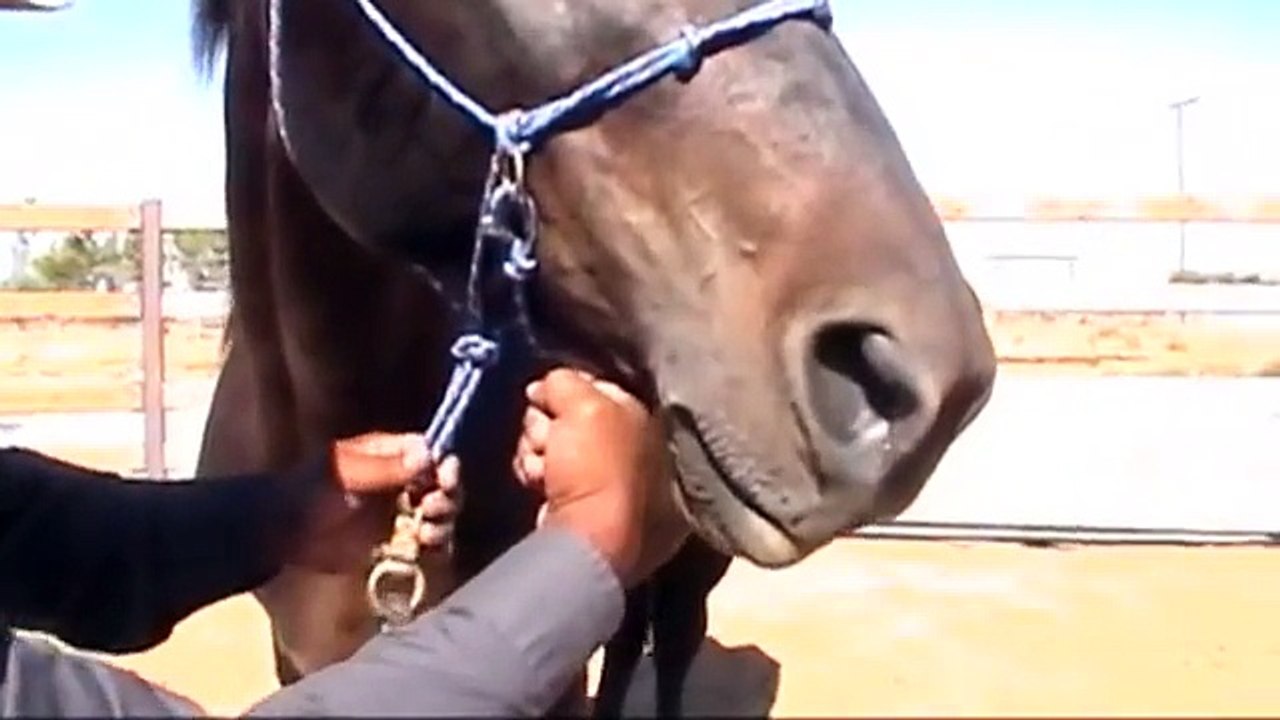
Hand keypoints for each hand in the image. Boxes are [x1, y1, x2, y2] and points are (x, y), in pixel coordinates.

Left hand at [289, 433, 462, 573]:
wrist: (286, 535)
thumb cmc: (311, 492)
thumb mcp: (346, 473)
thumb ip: (386, 467)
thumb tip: (429, 454)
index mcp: (389, 456)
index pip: (430, 454)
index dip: (443, 464)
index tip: (445, 476)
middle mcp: (400, 482)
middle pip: (441, 484)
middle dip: (446, 494)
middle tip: (433, 505)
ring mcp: (399, 513)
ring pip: (439, 514)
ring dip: (442, 521)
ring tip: (427, 530)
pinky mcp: (396, 543)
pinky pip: (427, 542)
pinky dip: (434, 544)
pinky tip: (425, 544)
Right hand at [513, 369, 688, 587]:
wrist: (587, 539)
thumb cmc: (596, 466)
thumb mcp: (586, 405)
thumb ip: (567, 382)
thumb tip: (546, 387)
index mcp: (648, 424)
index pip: (600, 391)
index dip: (569, 391)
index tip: (547, 398)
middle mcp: (634, 454)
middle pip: (572, 419)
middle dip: (549, 423)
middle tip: (547, 438)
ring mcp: (608, 487)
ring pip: (554, 446)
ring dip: (537, 450)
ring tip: (542, 467)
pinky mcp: (580, 511)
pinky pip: (547, 476)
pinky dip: (536, 475)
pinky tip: (537, 483)